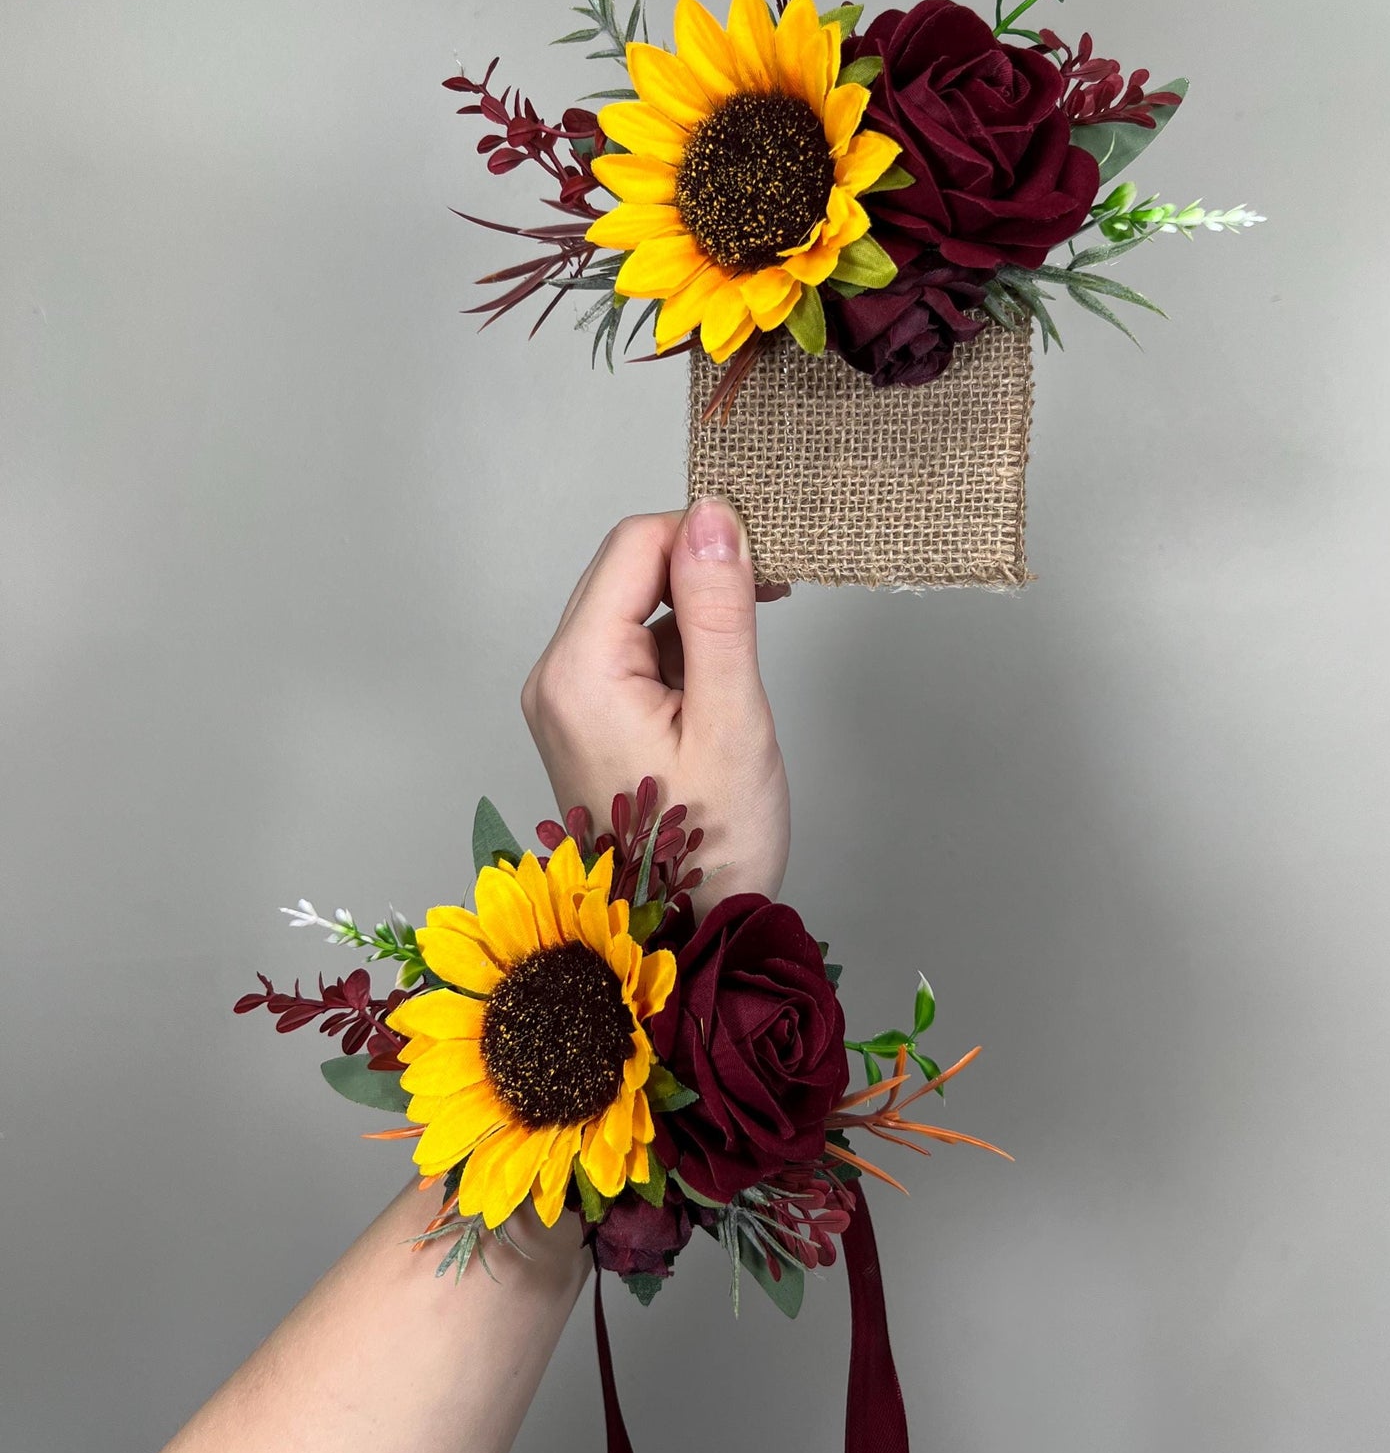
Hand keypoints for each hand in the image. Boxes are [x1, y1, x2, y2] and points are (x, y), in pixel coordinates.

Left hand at [521, 502, 789, 909]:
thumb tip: (714, 516)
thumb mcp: (732, 718)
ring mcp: (563, 699)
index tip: (769, 566)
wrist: (682, 935)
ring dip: (693, 613)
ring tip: (743, 673)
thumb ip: (720, 610)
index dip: (704, 537)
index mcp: (579, 670)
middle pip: (625, 568)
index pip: (635, 545)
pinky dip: (678, 650)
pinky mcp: (582, 717)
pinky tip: (717, 693)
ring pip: (630, 606)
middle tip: (771, 602)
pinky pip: (628, 649)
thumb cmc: (710, 847)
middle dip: (698, 570)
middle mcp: (554, 677)